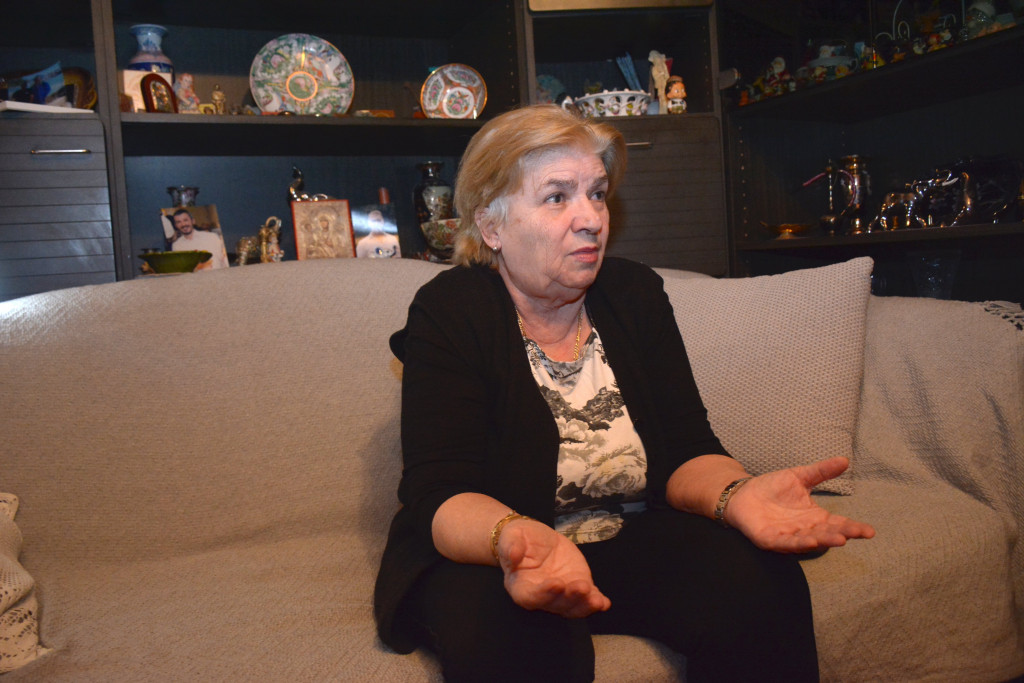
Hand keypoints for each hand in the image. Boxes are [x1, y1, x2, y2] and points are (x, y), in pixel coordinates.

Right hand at [497, 519, 610, 617]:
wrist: (533, 538)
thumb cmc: (518, 538)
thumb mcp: (511, 536)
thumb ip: (510, 546)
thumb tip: (513, 554)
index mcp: (520, 586)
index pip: (530, 597)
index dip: (543, 593)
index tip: (557, 583)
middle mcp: (541, 595)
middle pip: (555, 604)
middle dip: (570, 598)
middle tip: (582, 587)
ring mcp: (561, 593)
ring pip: (572, 607)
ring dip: (585, 605)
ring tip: (597, 600)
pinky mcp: (575, 586)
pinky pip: (586, 598)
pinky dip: (596, 602)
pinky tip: (604, 602)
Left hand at [726, 456, 875, 552]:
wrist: (743, 493)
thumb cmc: (772, 487)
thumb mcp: (800, 476)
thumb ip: (821, 471)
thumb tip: (845, 460)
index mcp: (814, 517)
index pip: (837, 524)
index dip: (853, 527)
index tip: (870, 531)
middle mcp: (804, 530)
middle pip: (827, 534)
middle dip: (842, 534)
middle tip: (859, 533)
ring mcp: (788, 536)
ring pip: (809, 541)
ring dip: (824, 541)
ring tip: (840, 539)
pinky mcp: (770, 540)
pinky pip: (786, 543)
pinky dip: (798, 544)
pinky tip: (811, 542)